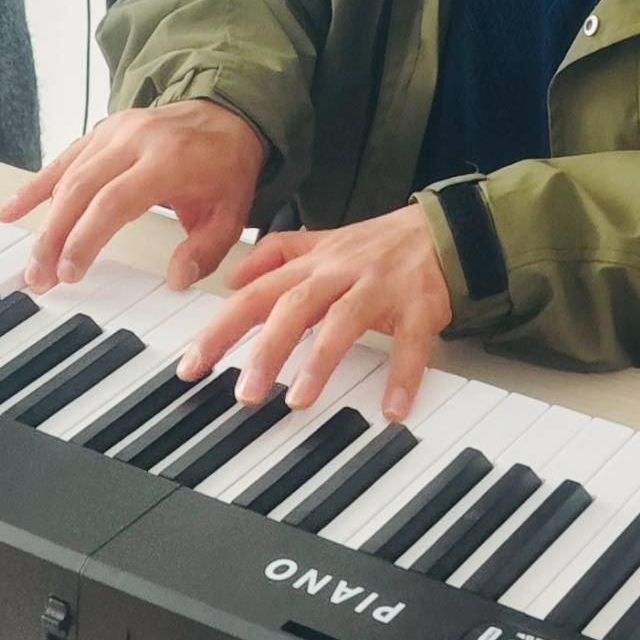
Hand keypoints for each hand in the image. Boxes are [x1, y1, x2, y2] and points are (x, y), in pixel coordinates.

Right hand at [0, 96, 266, 292]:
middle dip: (55, 236)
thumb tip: (175, 279)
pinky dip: (36, 185)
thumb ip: (205, 250)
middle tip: (39, 276)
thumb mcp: (232, 213)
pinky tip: (10, 209)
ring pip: (69, 175)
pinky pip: (64, 158)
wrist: (229, 114)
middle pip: (82, 189)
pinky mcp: (104, 130)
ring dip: (45, 221)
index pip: (115, 200)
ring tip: (32, 262)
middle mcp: (137, 139)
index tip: (69, 271)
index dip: (86, 236)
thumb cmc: (226, 166)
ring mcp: (117, 131)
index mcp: (169, 159)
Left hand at [176, 204, 454, 420]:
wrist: (446, 229)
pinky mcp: (420, 304)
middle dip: (266, 349)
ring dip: (321, 361)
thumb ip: (277, 256)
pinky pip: (411, 343)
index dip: (221, 328)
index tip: (192, 365)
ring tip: (300, 401)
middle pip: (295, 306)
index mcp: (315, 262)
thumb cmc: (379, 244)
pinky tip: (393, 410)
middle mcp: (341, 272)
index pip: (257, 293)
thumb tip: (232, 279)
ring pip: (345, 321)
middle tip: (245, 394)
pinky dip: (403, 376)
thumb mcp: (323, 241)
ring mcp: (381, 287)